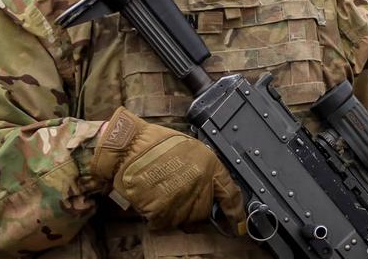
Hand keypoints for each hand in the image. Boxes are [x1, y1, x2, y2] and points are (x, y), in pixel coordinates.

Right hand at [92, 107, 243, 229]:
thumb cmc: (155, 142)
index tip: (238, 225)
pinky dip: (157, 215)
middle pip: (203, 211)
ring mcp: (181, 199)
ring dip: (175, 210)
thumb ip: (205, 168)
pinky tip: (152, 197)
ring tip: (162, 190)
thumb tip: (212, 188)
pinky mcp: (163, 211)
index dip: (236, 213)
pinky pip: (164, 222)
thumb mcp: (191, 148)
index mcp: (210, 166)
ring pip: (184, 218)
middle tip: (177, 190)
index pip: (230, 195)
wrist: (129, 146)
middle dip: (193, 205)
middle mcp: (200, 184)